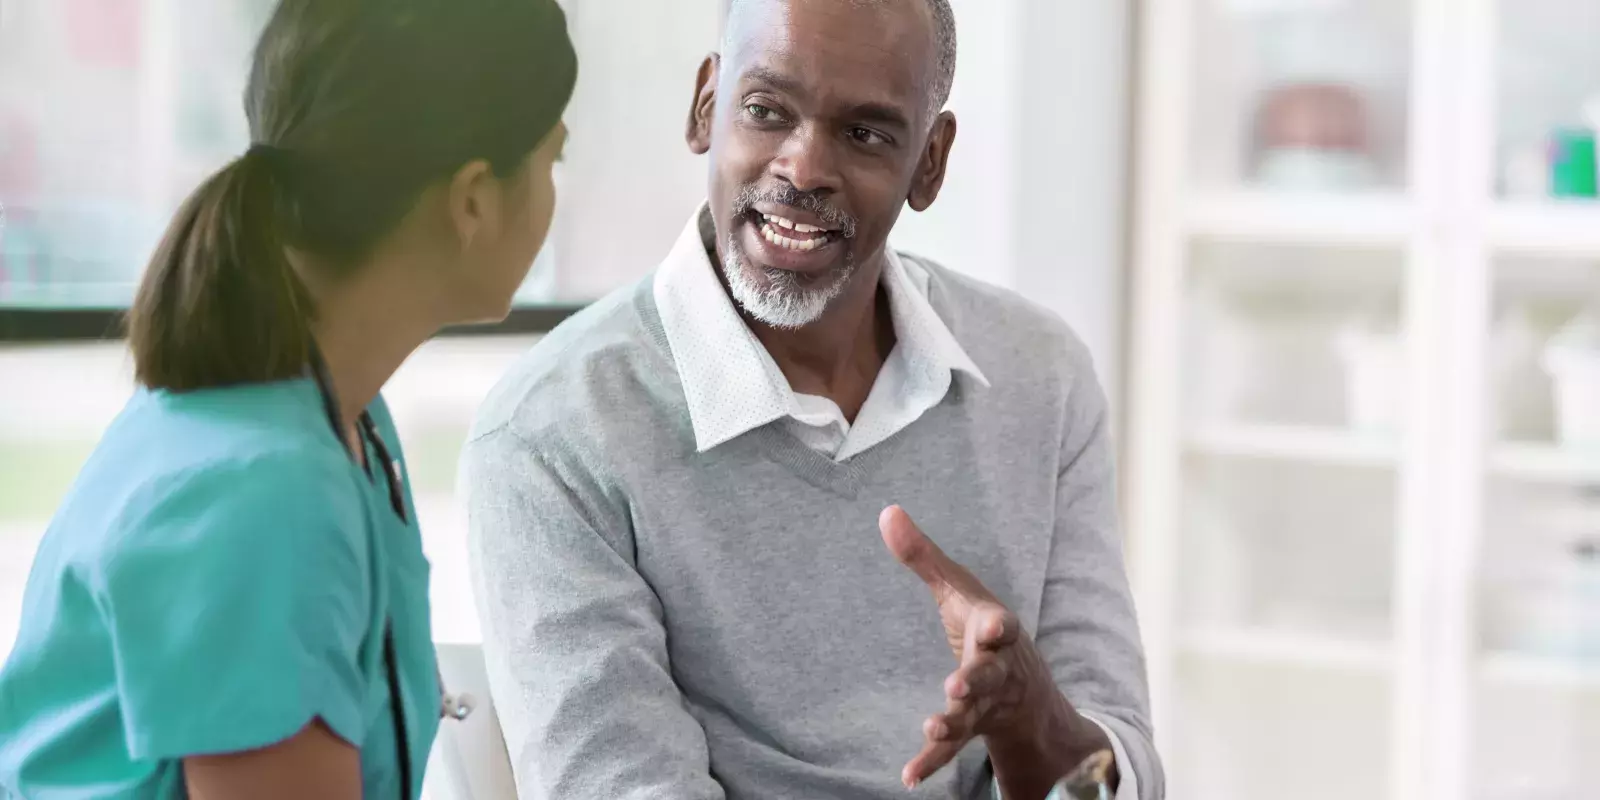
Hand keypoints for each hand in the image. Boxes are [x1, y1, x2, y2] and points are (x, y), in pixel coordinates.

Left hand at [879, 506, 1112, 795]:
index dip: (997, 626)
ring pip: (971, 715)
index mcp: (996, 631)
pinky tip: (908, 776)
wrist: (1025, 689)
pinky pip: (951, 750)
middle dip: (976, 679)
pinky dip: (930, 762)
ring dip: (952, 722)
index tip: (994, 624)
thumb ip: (923, 556)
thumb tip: (886, 511)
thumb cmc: (984, 628)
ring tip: (933, 728)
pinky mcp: (970, 730)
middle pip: (989, 675)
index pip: (1001, 626)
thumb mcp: (958, 591)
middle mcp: (996, 669)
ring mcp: (985, 704)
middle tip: (958, 685)